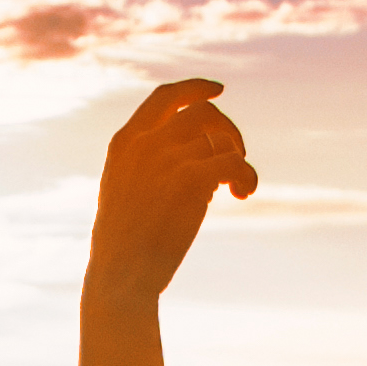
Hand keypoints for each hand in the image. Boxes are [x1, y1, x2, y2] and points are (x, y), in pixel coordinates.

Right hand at [86, 77, 253, 305]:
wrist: (119, 277)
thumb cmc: (124, 247)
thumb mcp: (124, 193)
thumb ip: (150, 166)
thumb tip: (205, 158)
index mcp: (124, 143)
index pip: (164, 97)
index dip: (195, 88)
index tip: (218, 91)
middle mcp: (145, 143)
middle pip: (202, 112)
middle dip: (228, 129)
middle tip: (237, 156)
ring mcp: (166, 158)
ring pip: (222, 139)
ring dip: (239, 158)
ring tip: (240, 187)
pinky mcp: (189, 179)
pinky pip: (234, 161)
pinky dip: (247, 175)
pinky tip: (244, 194)